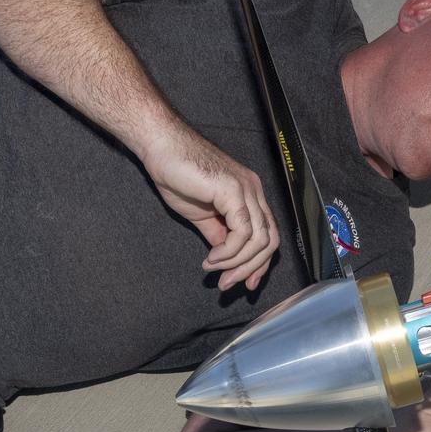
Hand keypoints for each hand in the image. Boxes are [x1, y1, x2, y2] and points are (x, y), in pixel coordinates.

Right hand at [139, 123, 278, 290]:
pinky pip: (243, 231)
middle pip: (269, 241)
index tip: (244, 283)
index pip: (268, 235)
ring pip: (259, 240)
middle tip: (226, 283)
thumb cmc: (177, 174)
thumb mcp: (202, 214)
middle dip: (250, 268)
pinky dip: (229, 251)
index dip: (259, 263)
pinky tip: (212, 257)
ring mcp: (247, 189)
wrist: (160, 148)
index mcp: (250, 195)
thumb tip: (226, 257)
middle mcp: (254, 191)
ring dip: (236, 262)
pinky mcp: (234, 190)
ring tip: (213, 268)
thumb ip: (218, 234)